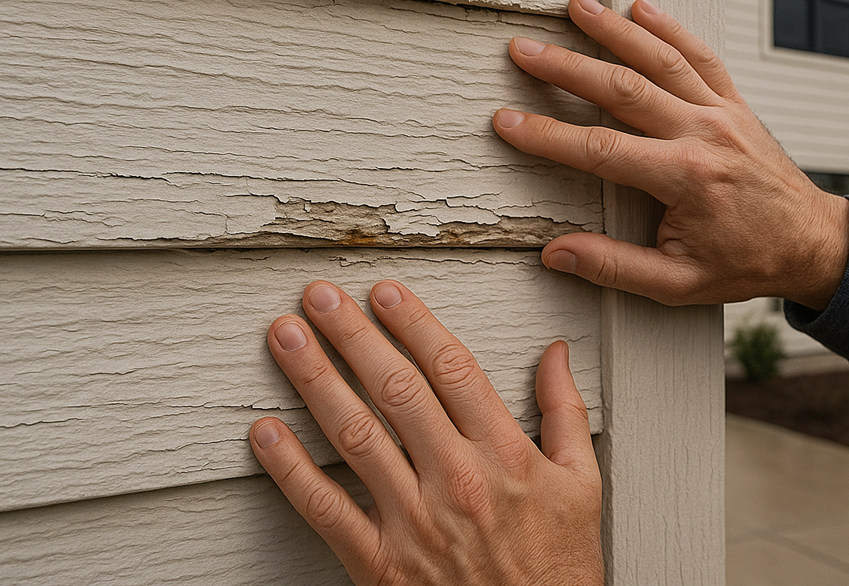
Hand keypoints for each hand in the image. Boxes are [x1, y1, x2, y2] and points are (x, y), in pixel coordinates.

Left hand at [250, 280, 602, 584]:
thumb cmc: (556, 567)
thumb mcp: (582, 484)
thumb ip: (565, 412)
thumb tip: (554, 353)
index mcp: (505, 454)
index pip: (452, 368)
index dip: (414, 323)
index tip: (384, 291)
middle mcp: (456, 479)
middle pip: (396, 389)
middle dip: (353, 336)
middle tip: (320, 295)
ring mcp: (414, 522)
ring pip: (356, 435)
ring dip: (315, 380)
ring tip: (286, 338)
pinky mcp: (380, 564)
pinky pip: (326, 510)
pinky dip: (290, 469)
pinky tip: (266, 431)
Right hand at [492, 0, 848, 310]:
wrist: (811, 244)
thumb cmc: (745, 264)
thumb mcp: (678, 284)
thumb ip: (614, 268)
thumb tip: (555, 254)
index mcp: (686, 178)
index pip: (600, 150)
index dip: (547, 136)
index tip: (507, 121)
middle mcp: (704, 134)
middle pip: (623, 89)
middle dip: (567, 67)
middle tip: (523, 48)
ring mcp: (723, 112)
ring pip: (660, 59)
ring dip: (615, 28)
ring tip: (576, 4)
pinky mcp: (735, 103)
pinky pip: (701, 56)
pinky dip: (671, 29)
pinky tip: (641, 6)